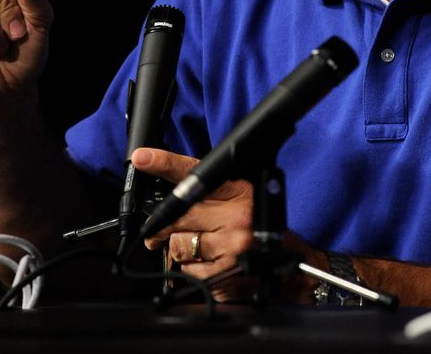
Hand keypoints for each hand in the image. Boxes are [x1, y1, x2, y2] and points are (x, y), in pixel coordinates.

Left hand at [132, 147, 255, 299]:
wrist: (287, 262)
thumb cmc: (258, 225)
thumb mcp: (240, 199)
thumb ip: (210, 196)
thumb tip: (168, 203)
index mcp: (237, 190)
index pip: (194, 173)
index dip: (165, 163)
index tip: (143, 157)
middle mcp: (236, 215)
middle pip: (177, 216)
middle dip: (161, 227)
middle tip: (157, 233)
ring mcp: (232, 245)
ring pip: (179, 245)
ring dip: (180, 249)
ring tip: (199, 248)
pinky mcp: (227, 273)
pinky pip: (188, 271)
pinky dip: (190, 269)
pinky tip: (208, 264)